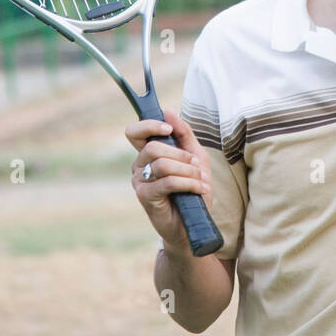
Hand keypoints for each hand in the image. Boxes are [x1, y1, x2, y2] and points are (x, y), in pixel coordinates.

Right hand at [125, 108, 212, 254]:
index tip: (168, 130)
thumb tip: (168, 111)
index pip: (135, 132)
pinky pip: (167, 182)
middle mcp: (139, 166)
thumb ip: (183, 134)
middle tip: (195, 166)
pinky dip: (189, 183)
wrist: (194, 223)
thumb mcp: (195, 157)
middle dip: (181, 155)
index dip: (149, 125)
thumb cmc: (193, 190)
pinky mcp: (145, 198)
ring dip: (188, 171)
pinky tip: (199, 189)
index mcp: (148, 154)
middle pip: (152, 147)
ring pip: (162, 164)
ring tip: (200, 180)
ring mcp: (140, 182)